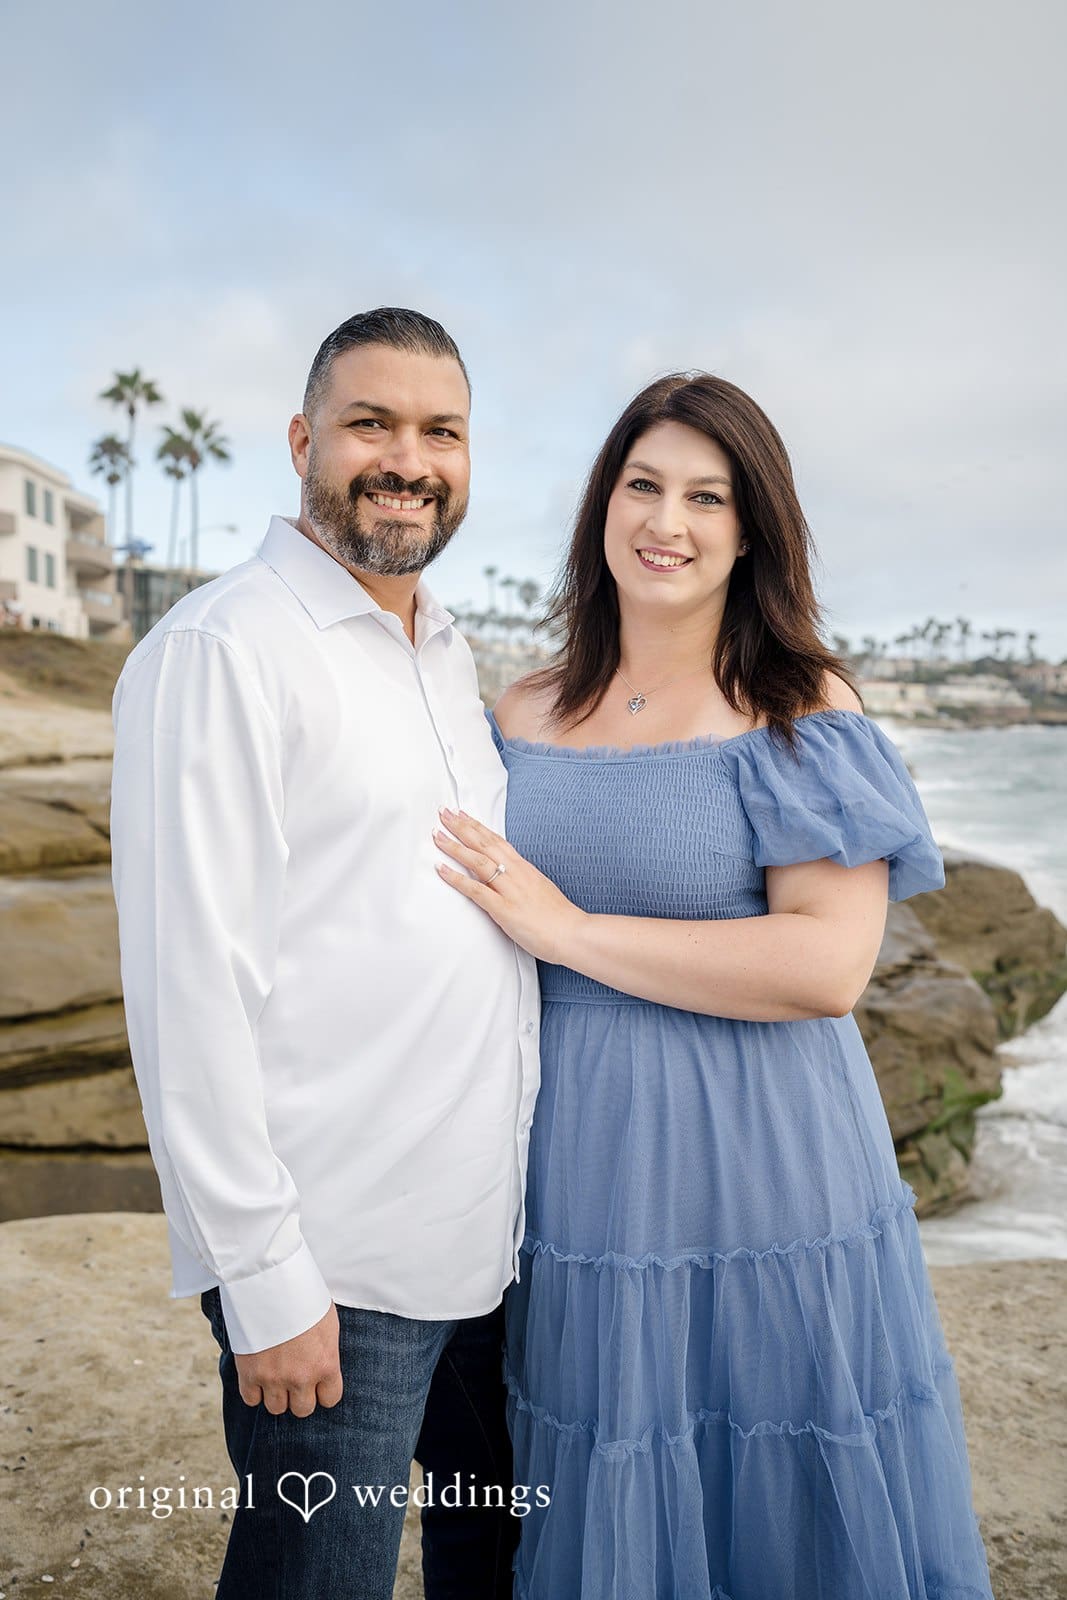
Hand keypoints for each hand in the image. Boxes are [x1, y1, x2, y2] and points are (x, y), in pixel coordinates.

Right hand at [234, 1301, 341, 1416]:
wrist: (272, 1281)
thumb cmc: (303, 1296)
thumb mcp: (327, 1322)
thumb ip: (325, 1351)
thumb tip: (322, 1366)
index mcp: (326, 1364)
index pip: (330, 1399)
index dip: (323, 1391)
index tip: (317, 1382)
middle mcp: (302, 1377)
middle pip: (302, 1410)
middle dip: (299, 1396)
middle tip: (294, 1378)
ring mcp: (274, 1378)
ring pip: (276, 1408)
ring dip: (276, 1394)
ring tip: (276, 1374)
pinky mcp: (249, 1373)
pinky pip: (251, 1399)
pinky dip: (254, 1390)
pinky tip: (258, 1374)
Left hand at [434, 808, 585, 963]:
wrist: (573, 934)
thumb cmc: (559, 917)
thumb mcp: (540, 888)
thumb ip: (522, 880)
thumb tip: (509, 876)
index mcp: (524, 868)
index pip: (496, 841)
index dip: (477, 826)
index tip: (462, 815)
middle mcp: (516, 874)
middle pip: (484, 844)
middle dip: (461, 827)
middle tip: (443, 813)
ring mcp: (509, 890)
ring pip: (477, 861)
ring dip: (454, 846)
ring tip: (437, 834)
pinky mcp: (504, 909)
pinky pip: (475, 890)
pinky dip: (456, 878)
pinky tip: (442, 869)